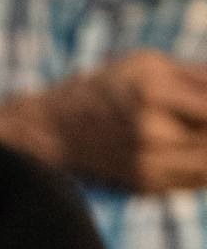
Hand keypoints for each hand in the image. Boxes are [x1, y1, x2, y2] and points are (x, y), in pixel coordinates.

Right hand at [0, 50, 206, 192]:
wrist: (56, 130)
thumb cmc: (106, 89)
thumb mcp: (150, 65)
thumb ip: (199, 74)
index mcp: (154, 95)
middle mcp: (151, 133)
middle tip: (204, 117)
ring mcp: (148, 163)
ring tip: (201, 133)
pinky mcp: (146, 183)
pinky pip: (198, 180)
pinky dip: (206, 165)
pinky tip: (198, 150)